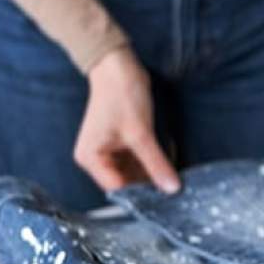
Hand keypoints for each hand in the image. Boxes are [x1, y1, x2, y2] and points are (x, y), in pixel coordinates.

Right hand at [74, 48, 179, 193]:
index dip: (141, 193)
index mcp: (91, 159)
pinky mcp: (120, 144)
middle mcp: (96, 159)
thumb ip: (156, 163)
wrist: (117, 66)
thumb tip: (171, 188)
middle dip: (149, 182)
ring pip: (134, 172)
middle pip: (126, 182)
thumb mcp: (141, 134)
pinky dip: (152, 160)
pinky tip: (167, 159)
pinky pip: (137, 160)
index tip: (165, 196)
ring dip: (153, 171)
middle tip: (172, 184)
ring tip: (171, 170)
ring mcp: (108, 151)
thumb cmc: (121, 95)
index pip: (118, 188)